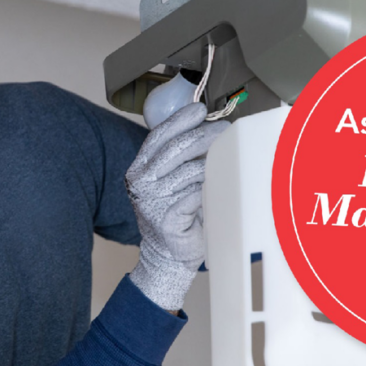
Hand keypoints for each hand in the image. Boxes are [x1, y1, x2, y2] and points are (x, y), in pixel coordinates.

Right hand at [126, 102, 229, 310]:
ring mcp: (151, 201)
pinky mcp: (166, 218)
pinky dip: (211, 189)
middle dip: (204, 135)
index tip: (200, 109)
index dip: (180, 120)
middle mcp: (140, 182)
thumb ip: (180, 157)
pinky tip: (219, 188)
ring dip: (212, 165)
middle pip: (176, 149)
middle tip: (225, 130)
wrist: (169, 256)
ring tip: (226, 162)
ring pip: (190, 170)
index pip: (158, 136)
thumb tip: (206, 126)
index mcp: (139, 169)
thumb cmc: (177, 216)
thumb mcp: (172, 181)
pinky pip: (196, 194)